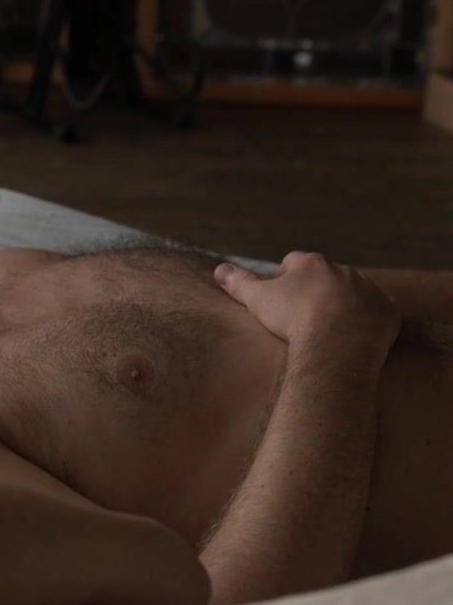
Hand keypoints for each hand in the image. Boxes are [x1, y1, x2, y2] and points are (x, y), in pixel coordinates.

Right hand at [214, 252, 399, 358]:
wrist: (337, 343)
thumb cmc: (294, 318)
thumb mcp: (257, 299)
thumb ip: (238, 282)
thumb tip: (218, 269)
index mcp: (311, 263)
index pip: (293, 261)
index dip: (284, 279)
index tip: (279, 299)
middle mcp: (343, 270)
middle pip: (326, 276)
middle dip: (316, 290)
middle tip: (303, 316)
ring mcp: (368, 290)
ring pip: (353, 293)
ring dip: (343, 304)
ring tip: (330, 328)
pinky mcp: (387, 311)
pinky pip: (377, 313)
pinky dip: (367, 321)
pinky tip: (354, 336)